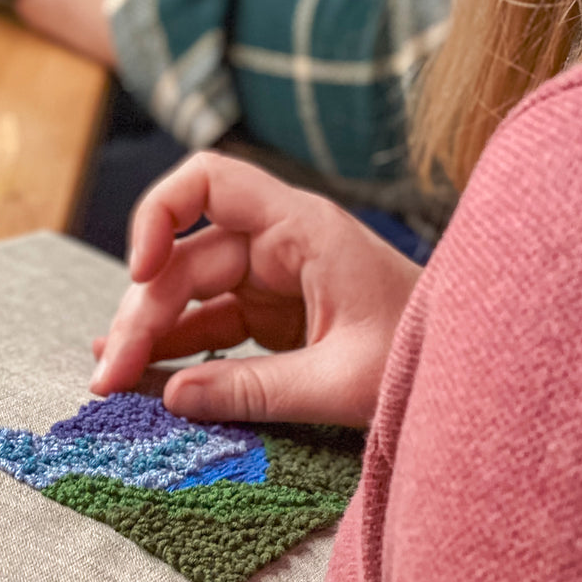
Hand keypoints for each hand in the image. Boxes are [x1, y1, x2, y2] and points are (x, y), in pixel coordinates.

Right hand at [91, 152, 421, 427]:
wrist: (471, 371)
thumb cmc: (424, 359)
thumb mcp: (340, 382)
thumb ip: (254, 390)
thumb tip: (172, 398)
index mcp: (303, 230)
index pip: (208, 182)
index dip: (159, 216)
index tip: (139, 273)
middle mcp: (281, 244)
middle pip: (184, 258)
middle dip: (141, 314)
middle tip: (110, 379)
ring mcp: (274, 280)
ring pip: (190, 294)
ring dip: (149, 336)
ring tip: (112, 384)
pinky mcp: (275, 316)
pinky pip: (212, 325)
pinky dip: (178, 350)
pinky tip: (143, 374)